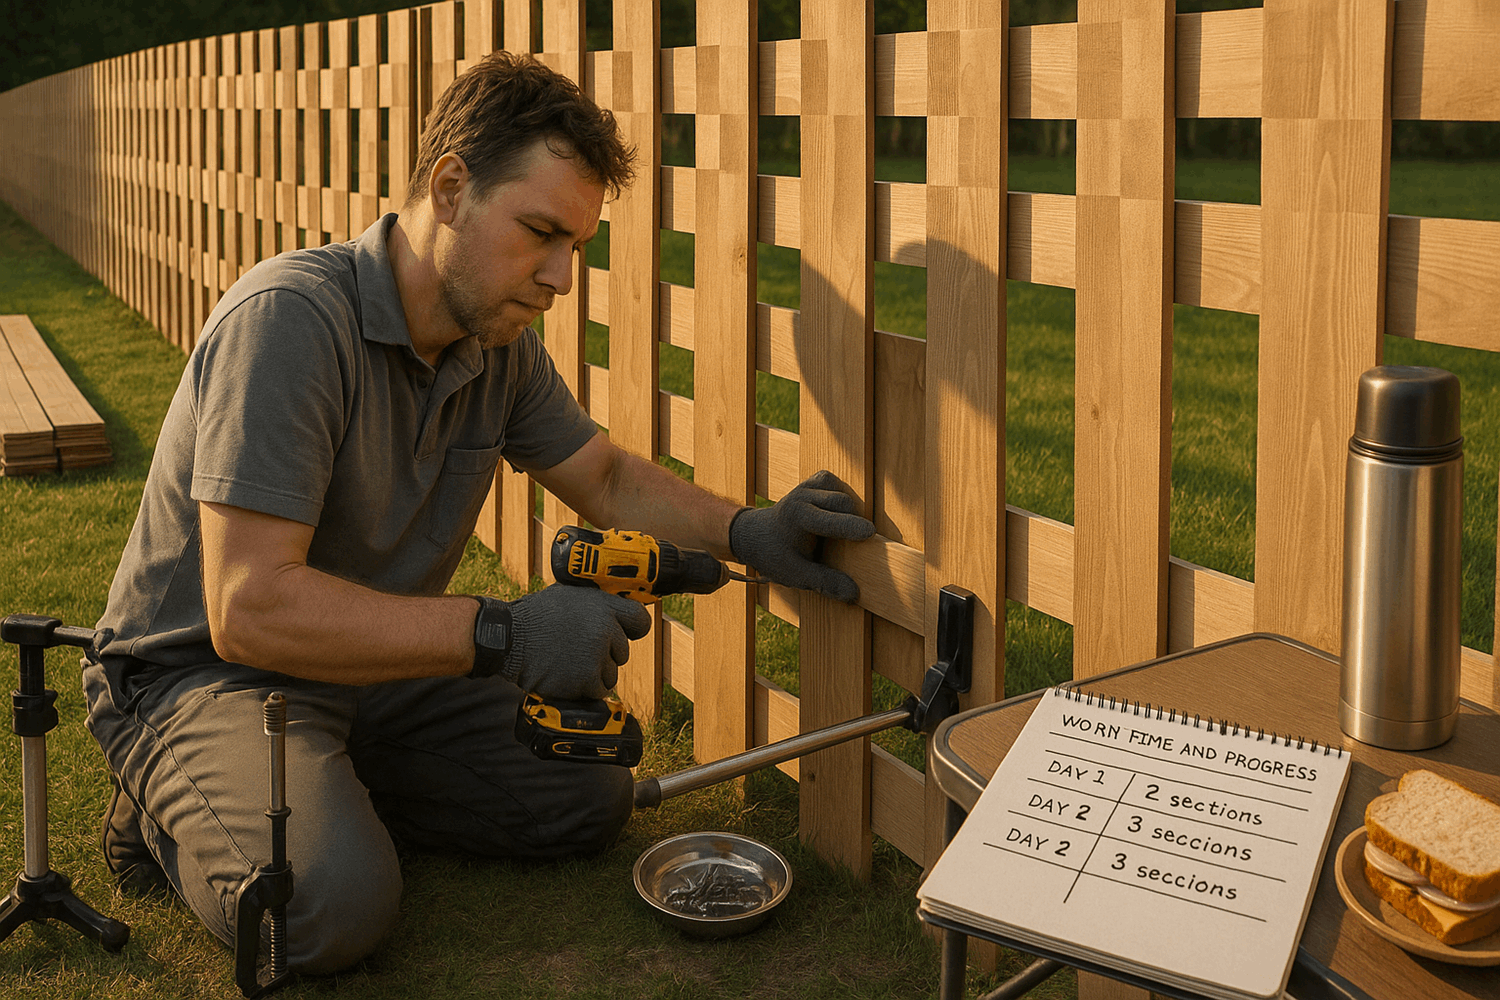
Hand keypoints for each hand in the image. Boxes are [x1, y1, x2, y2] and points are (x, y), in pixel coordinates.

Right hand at [505, 586, 652, 698]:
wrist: (509, 638)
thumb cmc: (535, 617)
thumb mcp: (569, 596)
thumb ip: (597, 604)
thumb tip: (617, 613)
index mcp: (603, 605)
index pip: (641, 621)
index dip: (631, 629)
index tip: (623, 634)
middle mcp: (605, 629)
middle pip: (623, 652)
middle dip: (605, 653)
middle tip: (578, 649)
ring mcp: (596, 655)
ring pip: (612, 674)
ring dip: (595, 673)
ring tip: (569, 663)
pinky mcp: (586, 679)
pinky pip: (598, 690)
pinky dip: (584, 688)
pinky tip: (566, 675)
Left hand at [729, 469, 874, 602]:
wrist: (756, 535)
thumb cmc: (776, 556)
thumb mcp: (796, 575)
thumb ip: (825, 582)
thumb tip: (854, 594)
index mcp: (798, 518)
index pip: (832, 521)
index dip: (852, 527)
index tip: (870, 533)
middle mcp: (802, 497)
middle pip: (843, 504)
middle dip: (852, 522)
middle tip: (846, 545)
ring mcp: (807, 486)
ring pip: (842, 493)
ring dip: (847, 511)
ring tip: (835, 530)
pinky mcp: (813, 480)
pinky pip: (835, 484)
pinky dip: (839, 497)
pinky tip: (832, 512)